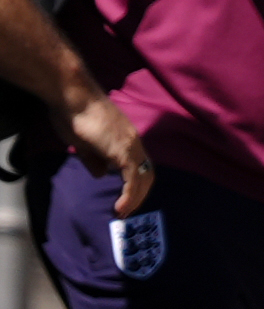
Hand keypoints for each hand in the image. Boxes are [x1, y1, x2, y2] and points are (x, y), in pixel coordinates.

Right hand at [52, 86, 154, 217]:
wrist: (72, 95)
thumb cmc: (73, 113)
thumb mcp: (83, 142)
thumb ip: (94, 159)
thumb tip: (101, 174)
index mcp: (127, 138)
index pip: (139, 165)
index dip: (135, 184)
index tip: (126, 199)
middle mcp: (134, 141)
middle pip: (147, 174)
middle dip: (139, 195)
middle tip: (127, 211)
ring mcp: (131, 145)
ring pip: (143, 178)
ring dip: (136, 199)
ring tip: (124, 214)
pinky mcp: (123, 150)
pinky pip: (133, 179)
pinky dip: (130, 196)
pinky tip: (121, 208)